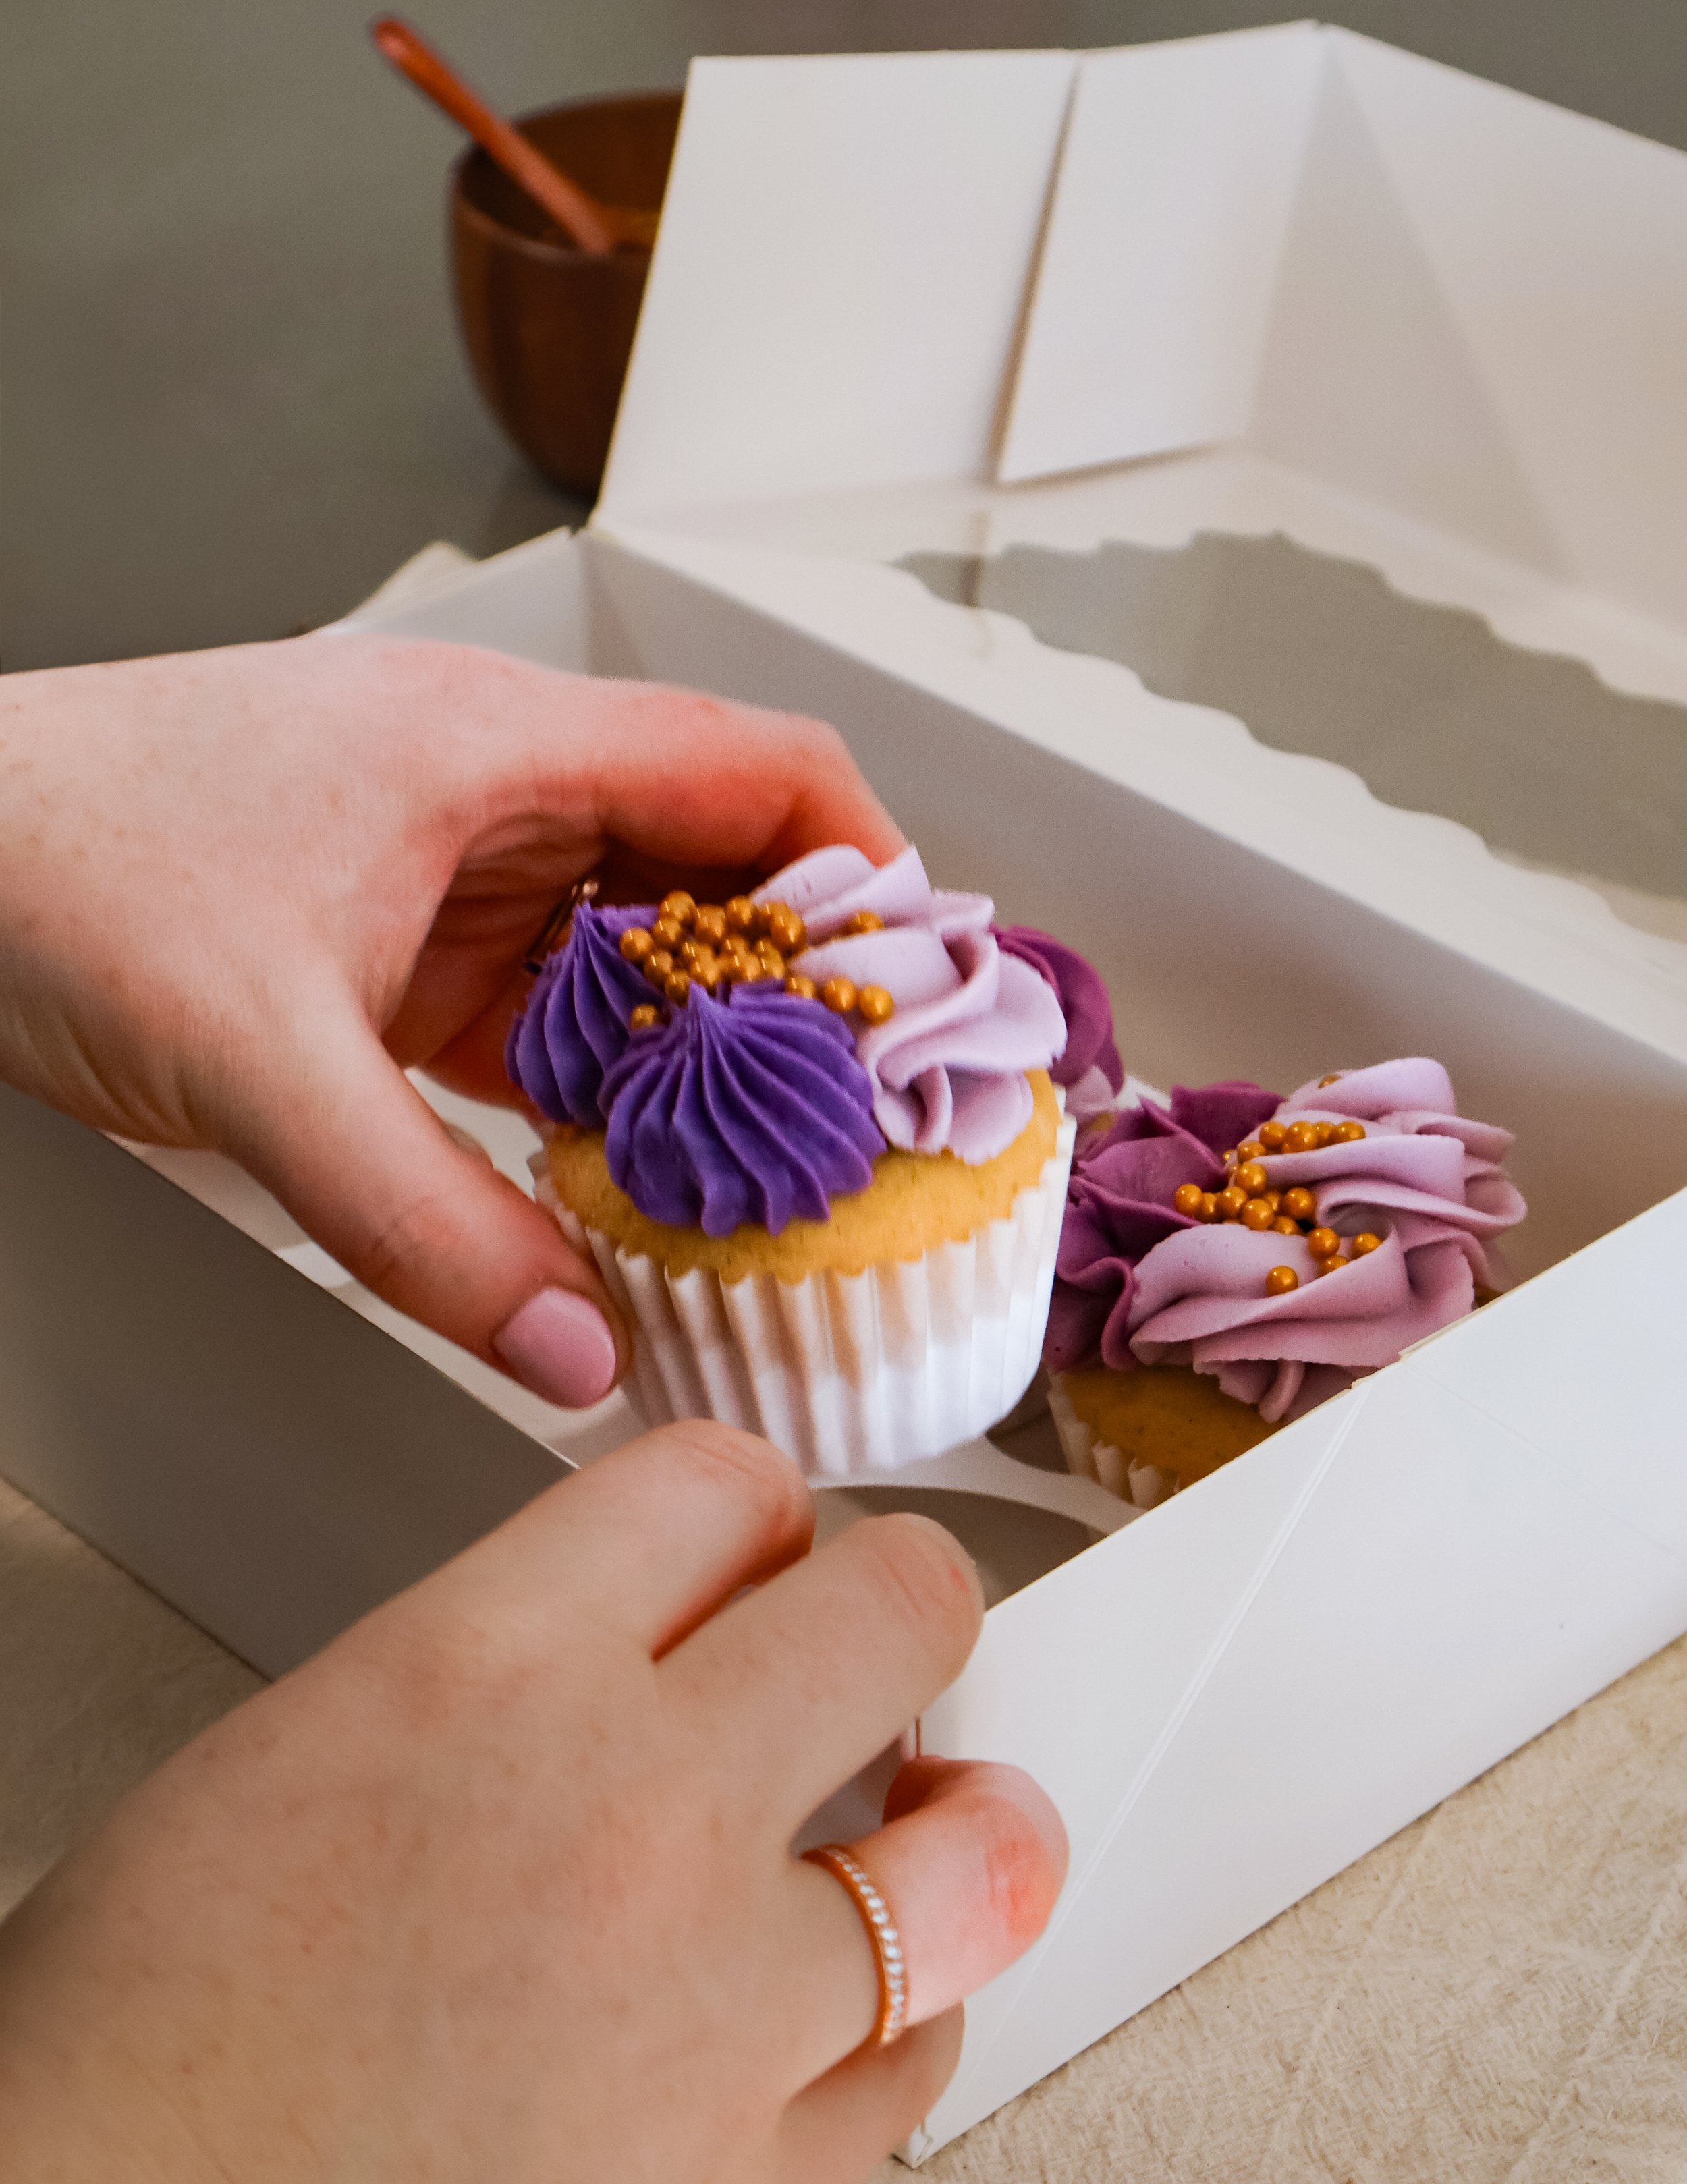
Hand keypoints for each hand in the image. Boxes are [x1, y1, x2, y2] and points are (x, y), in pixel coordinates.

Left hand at [0, 635, 901, 1404]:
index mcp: (493, 747)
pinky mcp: (398, 945)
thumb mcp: (259, 1062)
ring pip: (636, 949)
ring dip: (702, 1049)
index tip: (925, 993)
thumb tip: (573, 1344)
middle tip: (865, 1119)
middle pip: (720, 867)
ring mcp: (446, 869)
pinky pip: (549, 1010)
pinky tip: (627, 1168)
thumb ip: (426, 1221)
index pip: (758, 767)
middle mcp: (490, 793)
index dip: (871, 870)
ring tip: (769, 1164)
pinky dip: (604, 1083)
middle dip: (804, 990)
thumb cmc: (50, 860)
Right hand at [0, 1424, 1066, 2181]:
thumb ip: (510, 1661)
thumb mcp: (315, 1741)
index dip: (755, 1501)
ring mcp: (712, 2010)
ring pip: (978, 1862)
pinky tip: (851, 2013)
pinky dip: (895, 2028)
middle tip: (893, 1638)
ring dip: (965, 1832)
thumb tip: (657, 1642)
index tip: (764, 1539)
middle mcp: (629, 1809)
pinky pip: (915, 2074)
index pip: (720, 1479)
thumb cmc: (153, 2029)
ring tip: (944, 1827)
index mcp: (486, 1666)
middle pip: (903, 1609)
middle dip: (906, 1606)